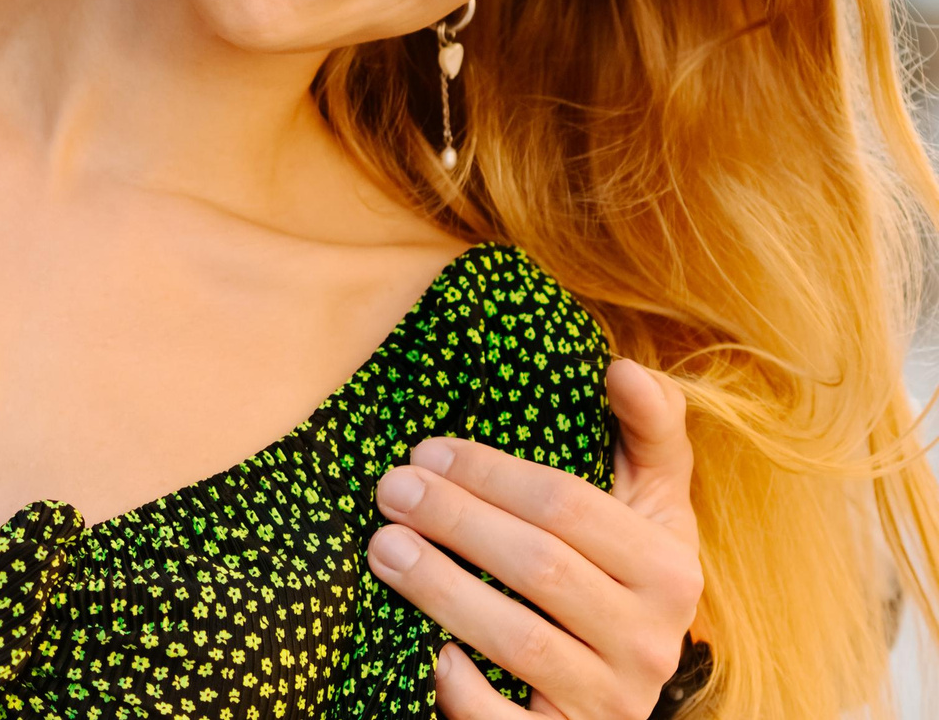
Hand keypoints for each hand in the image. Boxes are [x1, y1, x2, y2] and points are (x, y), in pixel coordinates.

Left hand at [367, 358, 702, 717]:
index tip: (425, 448)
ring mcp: (613, 701)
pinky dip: (467, 692)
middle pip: (539, 566)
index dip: (490, 472)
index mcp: (670, 570)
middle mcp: (652, 640)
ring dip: (441, 588)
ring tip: (382, 547)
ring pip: (520, 639)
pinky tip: (430, 656)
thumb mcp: (648, 504)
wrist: (619, 691)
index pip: (569, 506)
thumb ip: (647, 432)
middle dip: (454, 520)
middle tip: (389, 489)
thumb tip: (623, 366)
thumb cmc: (620, 573)